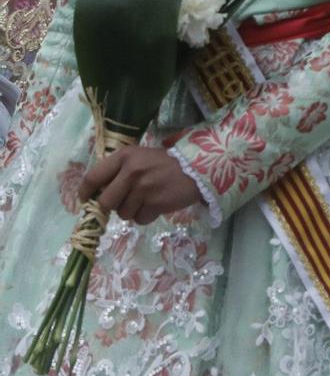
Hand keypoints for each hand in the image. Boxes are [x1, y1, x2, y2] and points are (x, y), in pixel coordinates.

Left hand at [84, 145, 203, 224]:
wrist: (197, 168)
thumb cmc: (164, 163)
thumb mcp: (139, 158)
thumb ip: (118, 171)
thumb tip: (96, 195)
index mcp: (124, 156)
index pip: (92, 177)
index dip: (86, 192)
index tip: (87, 200)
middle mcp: (131, 171)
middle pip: (105, 202)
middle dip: (112, 206)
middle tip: (123, 202)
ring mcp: (143, 188)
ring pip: (122, 213)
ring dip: (132, 211)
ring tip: (146, 200)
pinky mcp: (155, 203)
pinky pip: (139, 219)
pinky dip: (146, 216)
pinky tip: (156, 205)